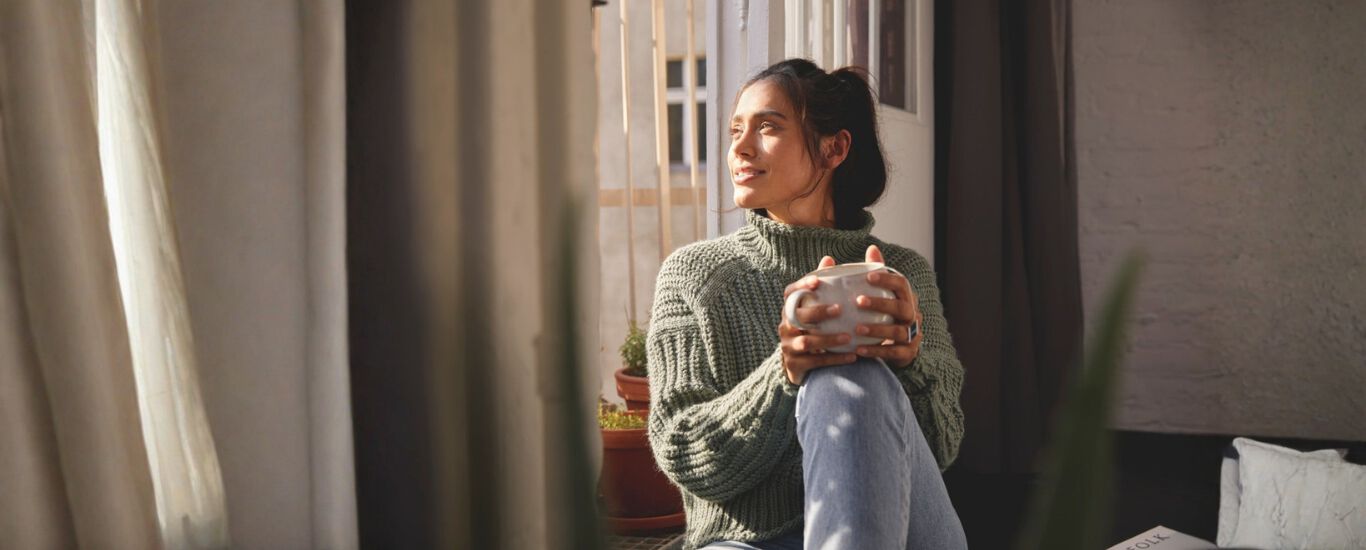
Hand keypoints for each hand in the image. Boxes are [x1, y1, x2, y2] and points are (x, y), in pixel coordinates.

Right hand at [779, 255, 856, 384]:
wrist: (802, 364)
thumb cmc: (814, 328)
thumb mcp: (816, 308)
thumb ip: (823, 285)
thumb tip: (829, 258)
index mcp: (790, 309)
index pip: (790, 293)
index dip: (801, 286)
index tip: (818, 282)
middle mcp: (785, 326)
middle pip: (797, 317)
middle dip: (818, 312)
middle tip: (839, 309)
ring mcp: (788, 346)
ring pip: (806, 342)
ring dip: (829, 338)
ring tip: (848, 337)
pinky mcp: (794, 365)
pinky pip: (814, 362)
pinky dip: (834, 359)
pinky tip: (852, 356)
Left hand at [853, 245, 923, 368]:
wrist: (893, 347)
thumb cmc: (881, 315)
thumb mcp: (877, 294)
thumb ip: (873, 274)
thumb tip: (872, 248)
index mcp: (905, 297)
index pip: (902, 284)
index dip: (887, 279)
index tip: (867, 276)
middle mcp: (913, 314)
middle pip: (902, 307)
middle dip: (881, 303)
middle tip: (858, 301)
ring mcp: (913, 335)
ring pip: (899, 331)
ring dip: (877, 329)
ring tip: (856, 329)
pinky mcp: (908, 353)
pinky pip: (894, 353)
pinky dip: (876, 351)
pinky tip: (858, 350)